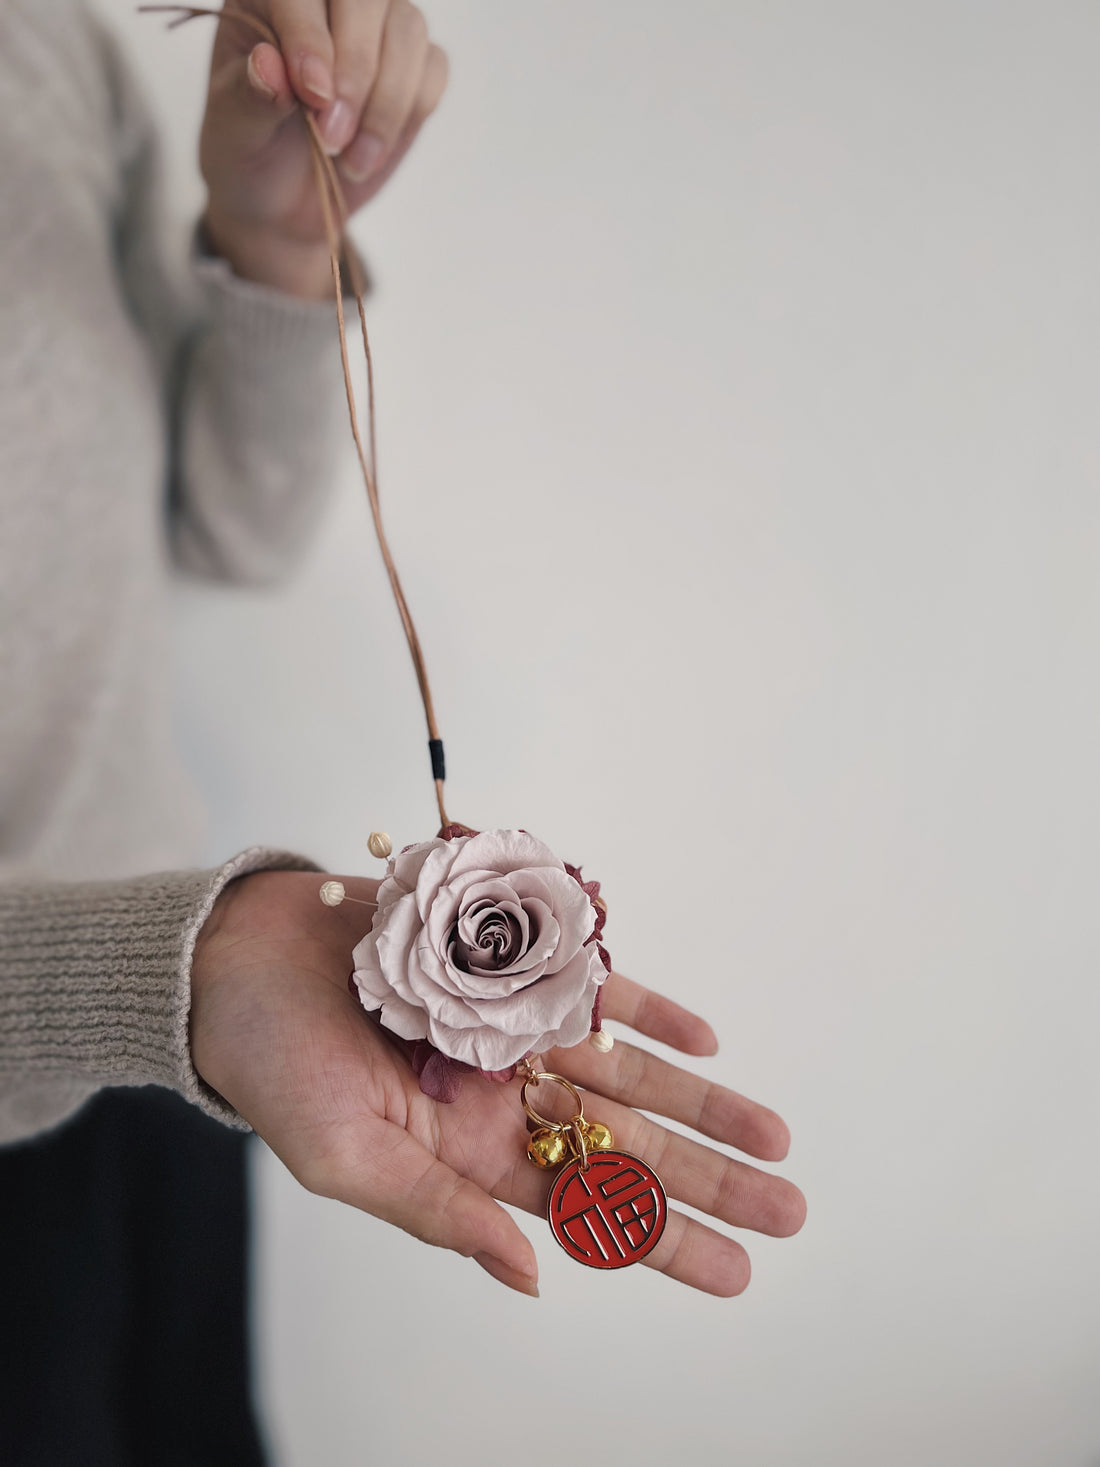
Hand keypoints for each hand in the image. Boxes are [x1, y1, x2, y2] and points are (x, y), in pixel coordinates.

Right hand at [190, 871, 805, 1296]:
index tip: (738, 1269)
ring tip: (773, 1133)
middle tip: (788, 1206)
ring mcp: (512, 1028)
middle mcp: (503, 1096)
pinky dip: (647, 1011)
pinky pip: (592, 988)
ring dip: (700, 1099)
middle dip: (708, 1176)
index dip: (662, 1239)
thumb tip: (532, 1280)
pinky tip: (701, 1038)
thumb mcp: (347, 1159)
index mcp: (466, 1155)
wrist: (237, 957)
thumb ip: (442, 1214)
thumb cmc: (272, 1066)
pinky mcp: (507, 961)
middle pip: (625, 1144)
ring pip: (627, 1073)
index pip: (584, 1207)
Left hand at [198, 1, 447, 296]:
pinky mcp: (413, 67)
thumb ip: (247, 96)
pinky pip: (432, 71)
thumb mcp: (232, 133)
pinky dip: (406, 117)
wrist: (282, 203)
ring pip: (407, 29)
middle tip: (330, 138)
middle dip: (355, 72)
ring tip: (348, 159)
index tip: (312, 95)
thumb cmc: (248, 154)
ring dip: (385, 103)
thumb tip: (268, 65)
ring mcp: (377, 28)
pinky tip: (367, 155)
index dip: (308, 34)